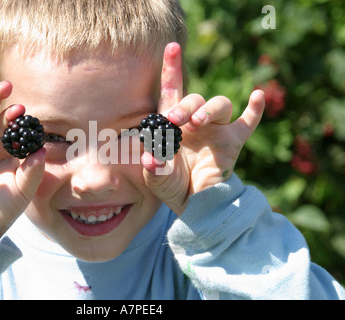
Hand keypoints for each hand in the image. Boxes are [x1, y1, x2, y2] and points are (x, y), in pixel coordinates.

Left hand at [141, 43, 264, 214]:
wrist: (195, 204)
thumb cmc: (173, 186)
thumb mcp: (157, 178)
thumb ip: (153, 167)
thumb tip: (151, 157)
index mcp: (174, 125)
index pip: (172, 92)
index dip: (172, 69)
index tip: (172, 47)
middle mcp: (195, 122)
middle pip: (194, 98)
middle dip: (184, 106)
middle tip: (174, 121)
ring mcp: (217, 130)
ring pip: (219, 104)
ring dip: (209, 109)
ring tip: (198, 123)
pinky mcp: (234, 141)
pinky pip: (247, 122)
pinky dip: (254, 110)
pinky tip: (257, 96)